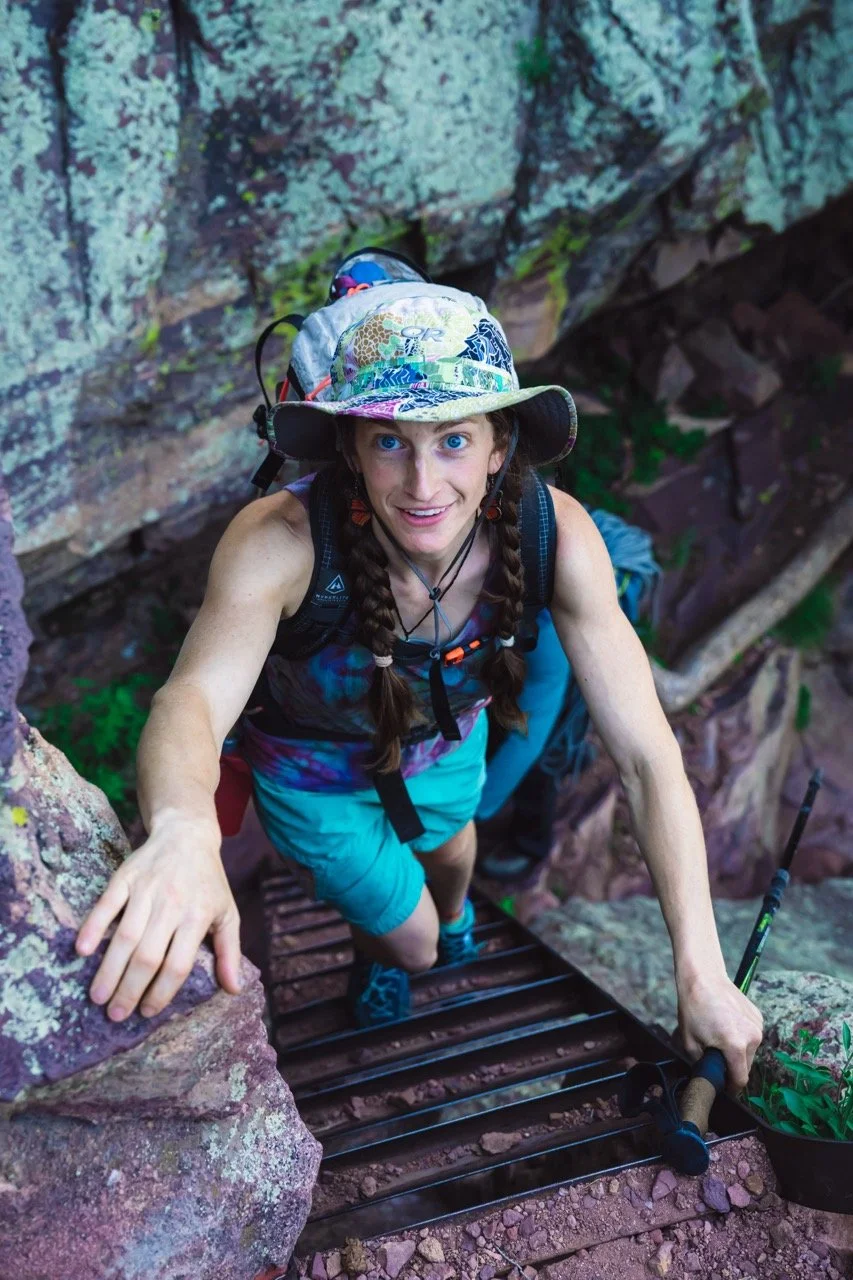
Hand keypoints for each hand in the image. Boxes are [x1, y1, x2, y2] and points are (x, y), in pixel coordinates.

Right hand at [75, 813, 240, 1021]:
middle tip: (116, 1015)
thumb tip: (234, 990)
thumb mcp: (226, 913)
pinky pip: (106, 904)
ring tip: (98, 996)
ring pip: (125, 936)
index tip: (148, 1012)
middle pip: (148, 956)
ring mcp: (146, 890)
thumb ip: (229, 952)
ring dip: (109, 970)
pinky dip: (93, 927)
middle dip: (130, 990)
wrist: (187, 834)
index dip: (162, 992)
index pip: (178, 964)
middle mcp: (172, 904)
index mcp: (198, 917)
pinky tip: (82, 951)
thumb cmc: (208, 881)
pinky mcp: (125, 877)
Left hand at [675, 967, 762, 1092]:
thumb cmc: (693, 1008)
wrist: (703, 977)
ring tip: (719, 1037)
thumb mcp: (690, 1043)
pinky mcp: (758, 1016)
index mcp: (736, 1046)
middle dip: (732, 1067)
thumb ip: (703, 1066)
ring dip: (737, 1052)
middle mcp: (753, 1037)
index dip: (730, 1088)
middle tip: (714, 1056)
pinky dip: (742, 1037)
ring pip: (750, 1051)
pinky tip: (726, 1025)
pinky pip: (751, 1036)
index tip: (723, 1088)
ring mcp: (757, 1026)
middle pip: (746, 1066)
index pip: (740, 1080)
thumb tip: (710, 1077)